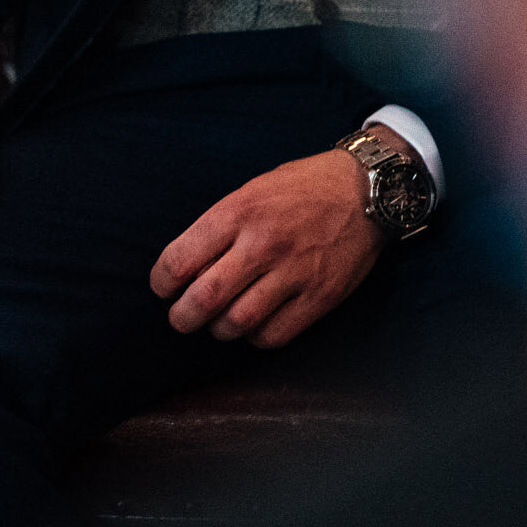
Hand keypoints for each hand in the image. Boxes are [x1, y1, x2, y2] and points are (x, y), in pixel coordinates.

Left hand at [151, 146, 384, 346]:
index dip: (162, 283)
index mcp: (238, 212)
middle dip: (182, 317)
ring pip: (237, 323)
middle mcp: (264, 244)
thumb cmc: (299, 189)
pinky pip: (273, 335)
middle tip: (181, 317)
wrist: (365, 190)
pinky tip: (254, 323)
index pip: (179, 261)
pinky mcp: (320, 296)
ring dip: (218, 330)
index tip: (164, 288)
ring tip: (218, 321)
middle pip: (204, 300)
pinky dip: (255, 337)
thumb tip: (183, 272)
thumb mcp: (249, 191)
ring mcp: (295, 272)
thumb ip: (217, 229)